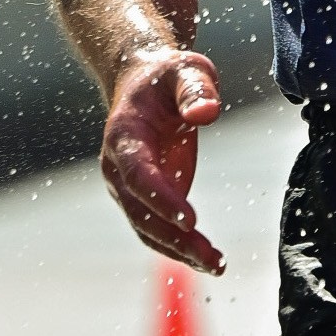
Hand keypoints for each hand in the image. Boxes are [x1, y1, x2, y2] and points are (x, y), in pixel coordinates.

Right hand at [101, 46, 225, 271]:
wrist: (142, 85)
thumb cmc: (168, 77)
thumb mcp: (186, 69)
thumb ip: (196, 89)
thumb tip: (206, 113)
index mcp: (124, 135)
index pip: (138, 174)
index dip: (160, 197)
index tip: (190, 219)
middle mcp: (118, 167)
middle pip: (141, 211)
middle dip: (174, 237)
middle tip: (211, 257)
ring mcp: (127, 187)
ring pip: (148, 229)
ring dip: (179, 251)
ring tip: (217, 266)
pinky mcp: (143, 198)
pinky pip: (156, 230)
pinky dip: (179, 248)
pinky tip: (208, 261)